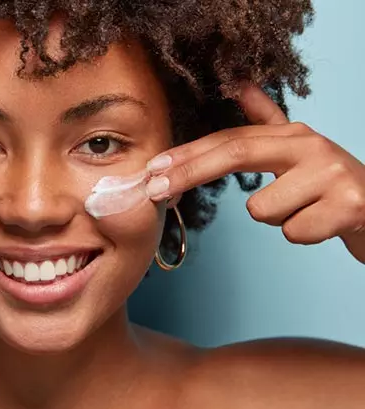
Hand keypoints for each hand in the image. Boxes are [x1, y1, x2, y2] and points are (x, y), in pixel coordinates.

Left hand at [144, 83, 364, 263]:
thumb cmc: (330, 184)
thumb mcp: (300, 150)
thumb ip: (267, 121)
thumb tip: (239, 84)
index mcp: (293, 135)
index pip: (230, 138)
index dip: (189, 153)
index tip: (153, 167)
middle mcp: (311, 146)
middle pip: (237, 154)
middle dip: (190, 172)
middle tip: (155, 191)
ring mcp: (332, 174)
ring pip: (263, 209)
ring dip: (276, 218)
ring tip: (305, 210)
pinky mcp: (348, 206)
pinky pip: (293, 232)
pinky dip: (302, 235)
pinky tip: (322, 224)